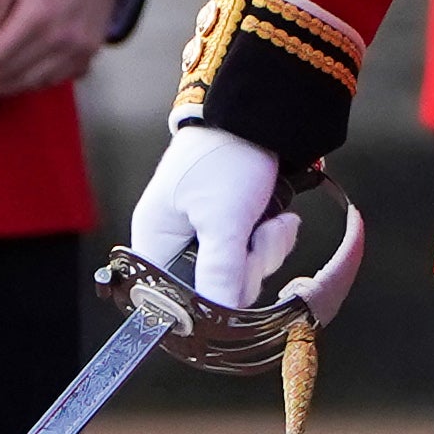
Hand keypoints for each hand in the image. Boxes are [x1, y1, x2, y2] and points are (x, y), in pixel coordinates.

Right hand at [128, 124, 294, 309]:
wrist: (260, 114)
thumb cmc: (227, 157)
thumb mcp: (224, 219)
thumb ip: (220, 272)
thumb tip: (218, 319)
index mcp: (155, 241)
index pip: (171, 300)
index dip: (204, 302)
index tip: (232, 285)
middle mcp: (175, 243)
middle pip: (212, 290)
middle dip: (247, 268)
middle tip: (257, 237)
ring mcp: (204, 236)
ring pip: (239, 275)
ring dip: (265, 252)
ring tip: (272, 221)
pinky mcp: (231, 228)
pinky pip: (253, 257)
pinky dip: (271, 240)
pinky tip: (278, 218)